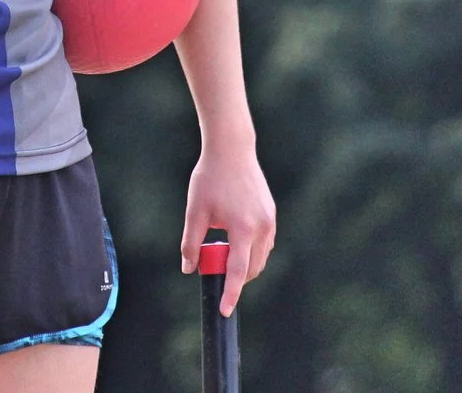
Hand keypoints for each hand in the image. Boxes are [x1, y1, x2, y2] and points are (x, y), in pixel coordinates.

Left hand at [179, 140, 276, 315]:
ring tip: (223, 252)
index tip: (225, 311)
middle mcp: (262, 227)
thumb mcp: (195, 211)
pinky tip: (237, 243)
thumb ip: (191, 243)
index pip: (238, 271)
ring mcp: (270, 220)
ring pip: (260, 257)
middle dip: (236, 278)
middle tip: (214, 269)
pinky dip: (252, 251)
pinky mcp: (271, 214)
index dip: (231, 294)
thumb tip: (189, 269)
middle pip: (251, 268)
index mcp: (243, 228)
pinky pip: (265, 243)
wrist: (231, 150)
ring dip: (244, 264)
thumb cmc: (210, 178)